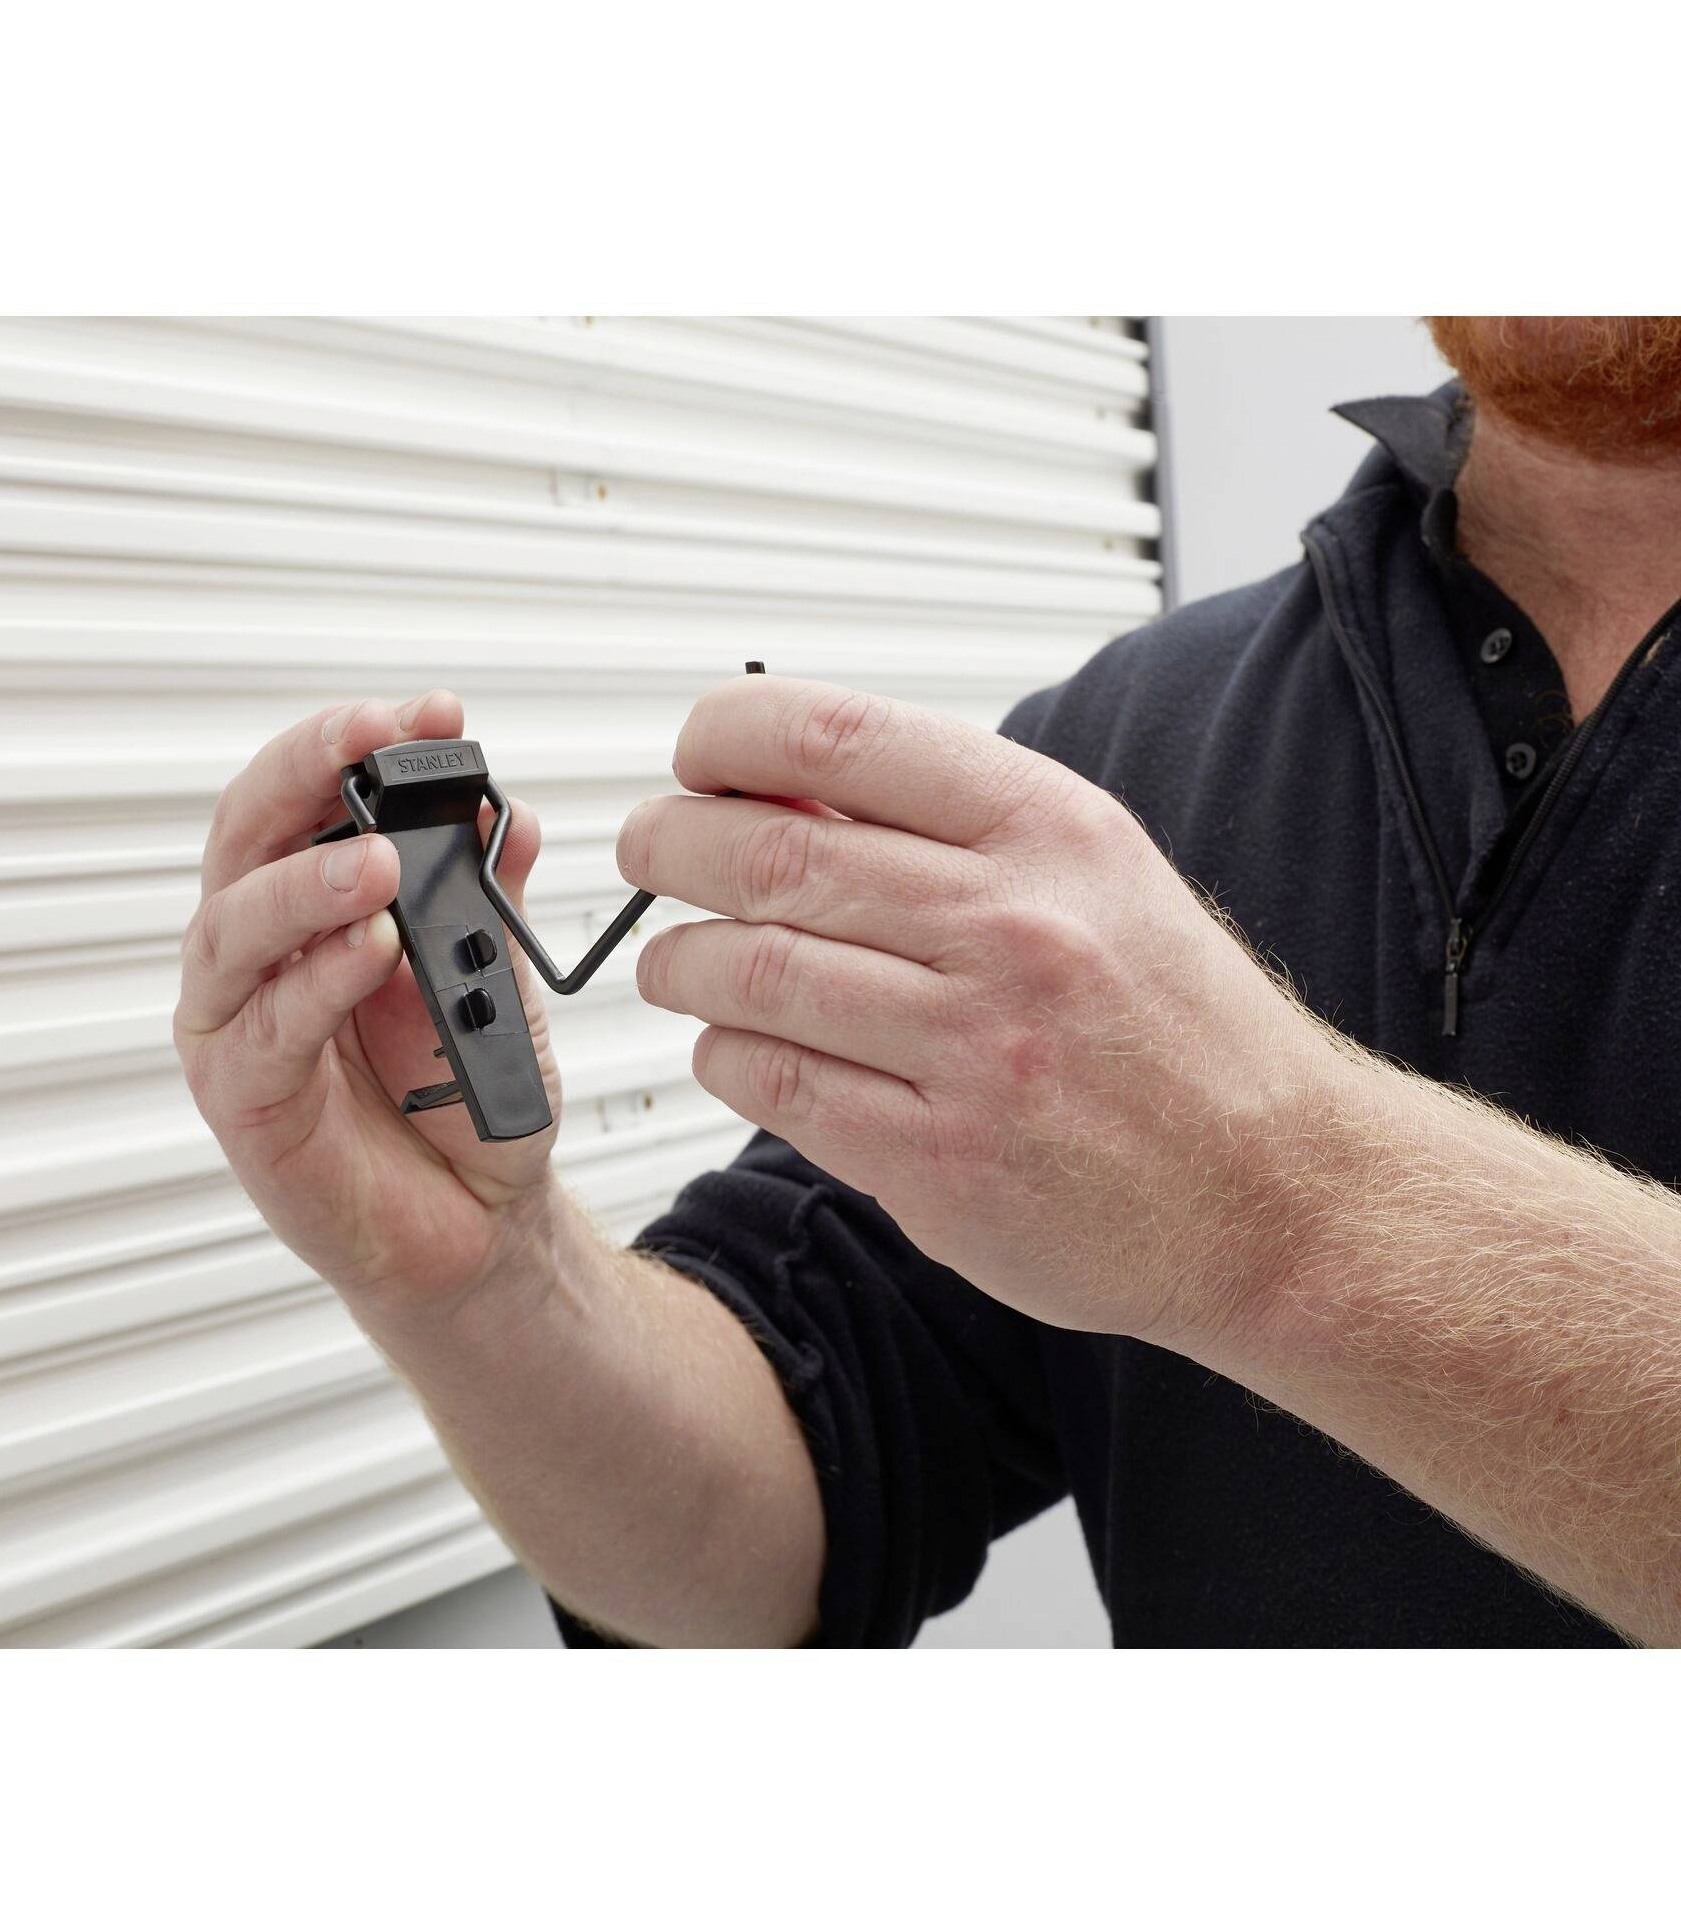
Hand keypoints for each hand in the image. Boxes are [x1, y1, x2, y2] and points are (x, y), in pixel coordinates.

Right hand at [175, 692, 559, 1318]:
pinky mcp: (245, 1105)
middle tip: (369, 739)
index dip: (352, 744)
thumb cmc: (465, 1096)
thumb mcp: (494, 979)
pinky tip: (369, 950)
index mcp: (309, 910)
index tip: (427, 711)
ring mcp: (241, 1028)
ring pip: (232, 932)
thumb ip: (489, 898)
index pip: (303, 801)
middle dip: (304, 775)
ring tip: (380, 860)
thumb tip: (506, 812)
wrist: (481, 1223)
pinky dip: (316, 984)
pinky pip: (265, 1035)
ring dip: (303, 884)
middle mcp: (260, 957)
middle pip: (245, 841)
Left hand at [617, 676, 1342, 1349]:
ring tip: (673, 961)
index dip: (725, 737)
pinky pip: (773, 1084)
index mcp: (1052, 832)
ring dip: (677, 961)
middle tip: (647, 852)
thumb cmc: (1178, 1029)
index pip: (837, 736)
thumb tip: (779, 784)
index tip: (696, 759)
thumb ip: (951, 826)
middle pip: (766, 854)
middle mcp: (1014, 928)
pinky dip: (723, 1054)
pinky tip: (733, 1045)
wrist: (1279, 1190)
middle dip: (670, 845)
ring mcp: (975, 1051)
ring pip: (748, 973)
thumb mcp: (1095, 877)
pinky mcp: (939, 1163)